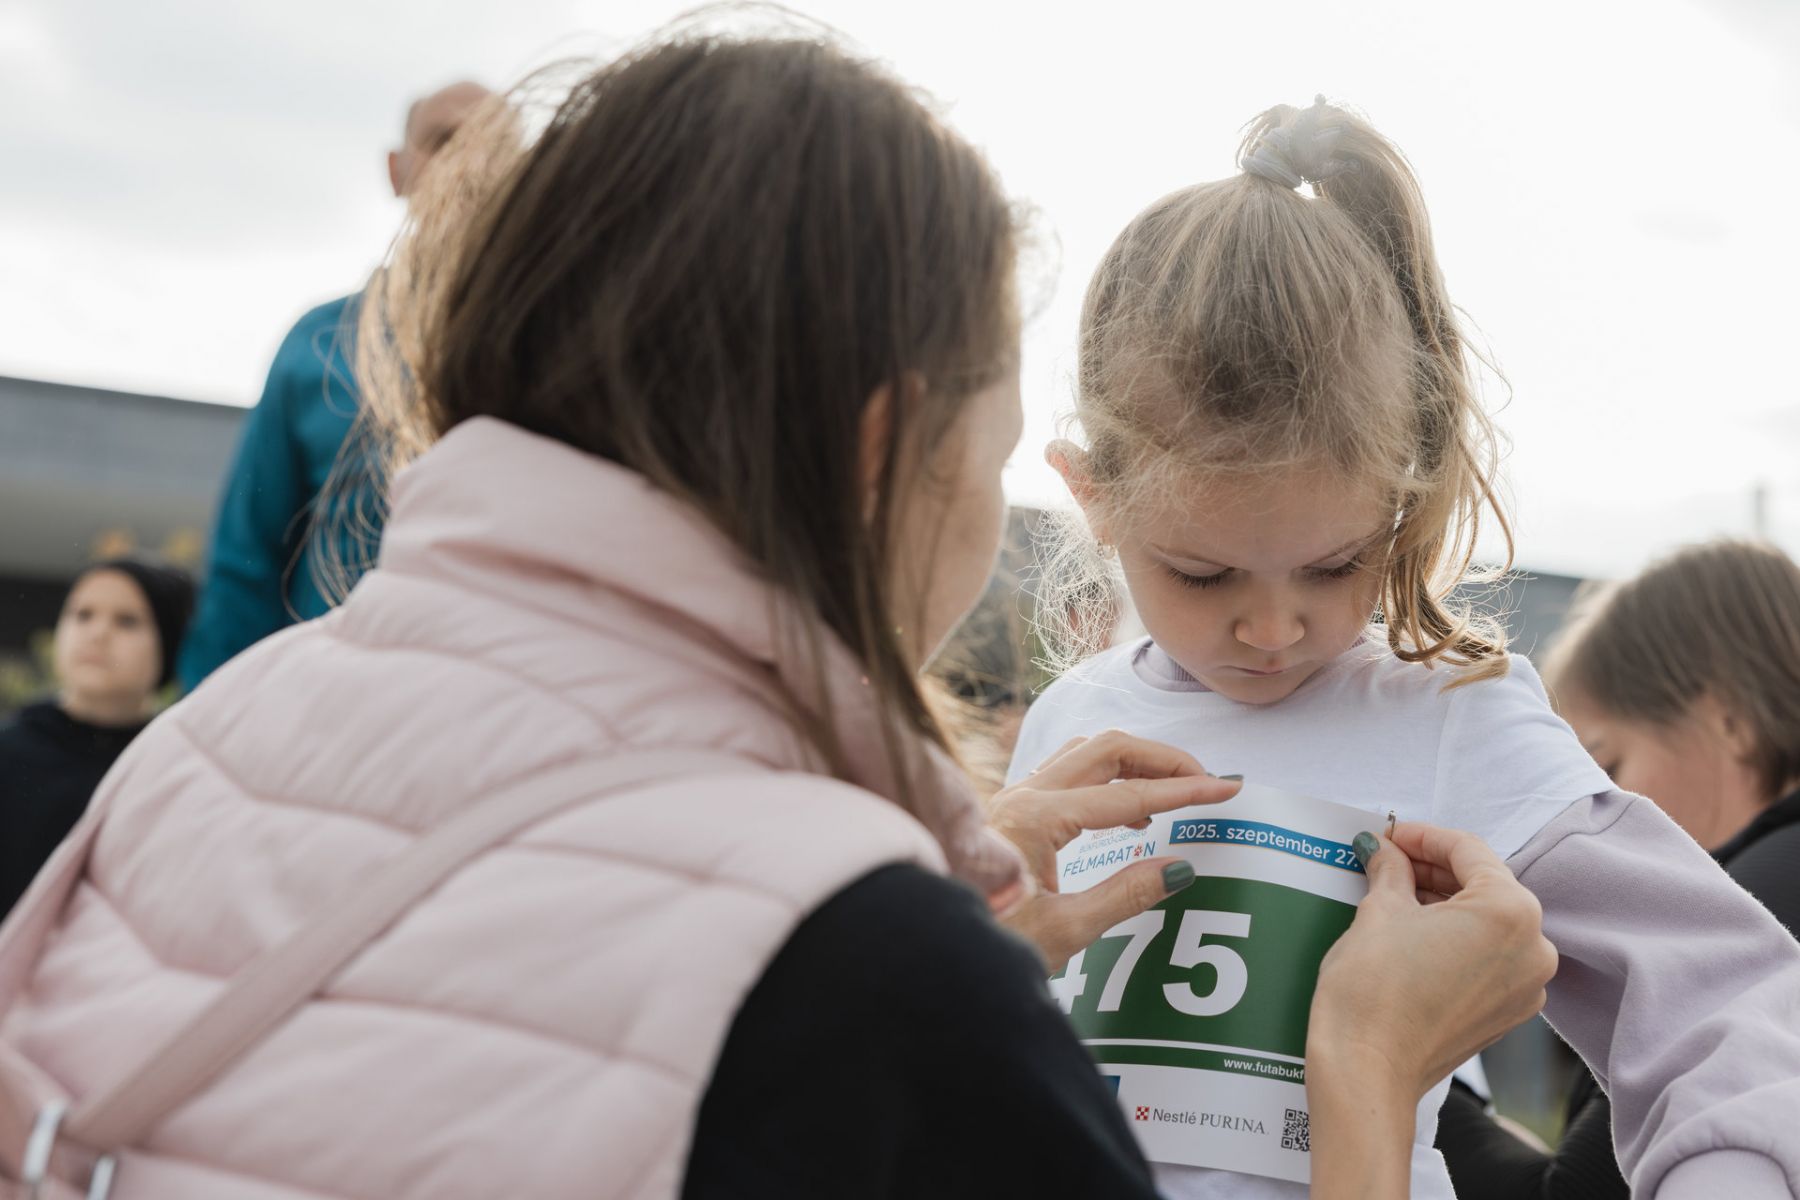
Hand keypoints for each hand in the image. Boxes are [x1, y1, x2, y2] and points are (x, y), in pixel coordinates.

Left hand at [987, 731, 1241, 971]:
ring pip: (1083, 754)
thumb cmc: (989, 942)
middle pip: (1106, 749)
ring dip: (1132, 763)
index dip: (1184, 790)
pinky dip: (1104, 777)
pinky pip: (1064, 772)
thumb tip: (1180, 868)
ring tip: (1169, 797)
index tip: (1228, 787)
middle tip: (1205, 781)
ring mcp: (1011, 799)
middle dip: (1161, 759)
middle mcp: (1022, 796)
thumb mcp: (1065, 931)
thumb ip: (1125, 896)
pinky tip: (1123, 813)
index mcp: (1037, 818)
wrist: (933, 947)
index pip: (1127, 794)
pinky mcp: (1008, 812)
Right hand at [1309, 823, 1555, 1100]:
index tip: (1391, 835)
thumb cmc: (1374, 991)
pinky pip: (1488, 956)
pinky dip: (1456, 938)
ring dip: (1445, 903)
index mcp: (1510, 912)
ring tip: (1395, 893)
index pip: (1468, 851)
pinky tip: (1414, 931)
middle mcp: (1535, 948)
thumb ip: (1392, 870)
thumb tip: (1387, 851)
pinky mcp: (1509, 1011)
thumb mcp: (1379, 911)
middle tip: (1389, 860)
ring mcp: (1527, 985)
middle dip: (1435, 870)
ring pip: (1487, 922)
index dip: (1423, 837)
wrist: (1368, 1068)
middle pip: (1484, 885)